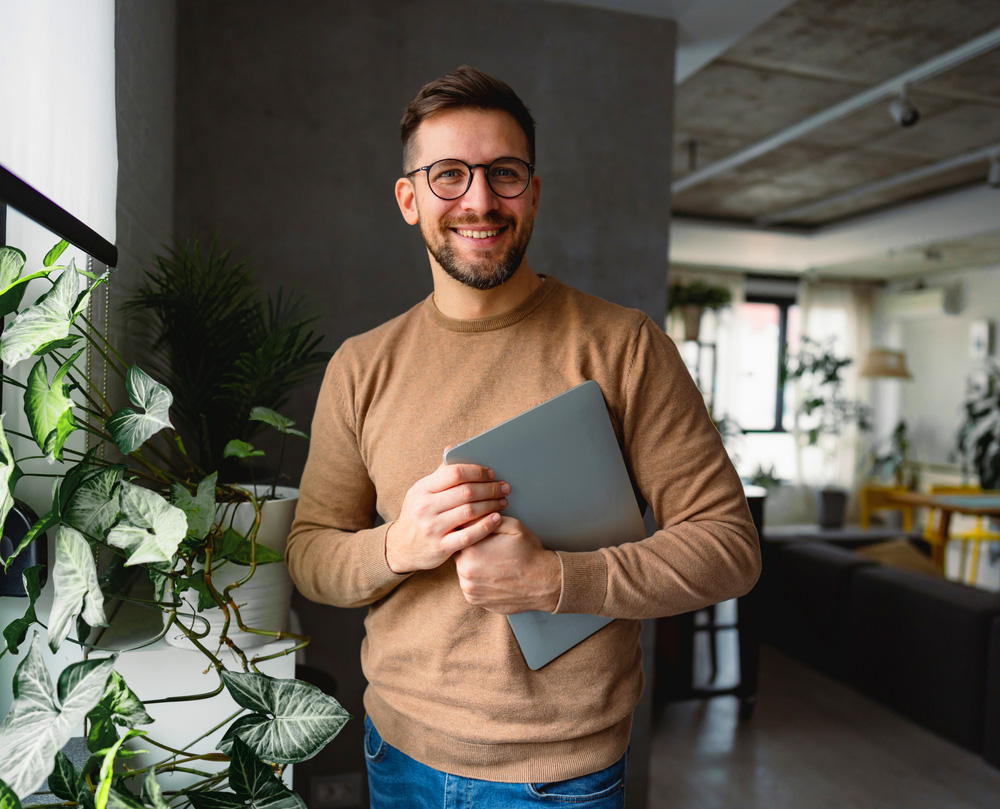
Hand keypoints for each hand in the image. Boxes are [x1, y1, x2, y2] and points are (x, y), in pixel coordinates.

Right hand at [385, 460, 509, 573]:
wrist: (401, 547)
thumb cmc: (417, 514)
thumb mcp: (421, 491)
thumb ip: (440, 474)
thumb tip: (453, 449)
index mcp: (422, 489)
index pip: (454, 473)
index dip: (476, 471)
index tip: (491, 473)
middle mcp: (425, 507)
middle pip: (466, 492)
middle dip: (490, 488)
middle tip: (504, 487)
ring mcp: (432, 528)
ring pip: (469, 512)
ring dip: (491, 505)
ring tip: (503, 502)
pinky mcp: (440, 547)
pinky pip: (469, 535)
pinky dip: (486, 526)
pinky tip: (497, 519)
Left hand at [454, 517, 561, 613]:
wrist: (543, 583)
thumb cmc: (529, 554)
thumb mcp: (513, 526)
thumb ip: (487, 518)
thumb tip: (471, 515)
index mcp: (471, 550)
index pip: (460, 535)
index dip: (472, 533)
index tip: (484, 536)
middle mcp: (465, 571)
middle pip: (459, 553)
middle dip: (472, 549)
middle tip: (492, 550)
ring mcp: (469, 588)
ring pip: (464, 570)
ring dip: (473, 566)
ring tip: (494, 564)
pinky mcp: (474, 600)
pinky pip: (470, 585)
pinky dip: (478, 581)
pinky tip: (494, 576)